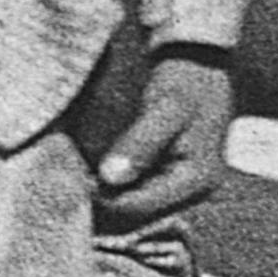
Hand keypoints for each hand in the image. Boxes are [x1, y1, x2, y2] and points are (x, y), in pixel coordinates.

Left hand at [89, 45, 232, 236]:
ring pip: (137, 204)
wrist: (202, 65)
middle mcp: (195, 192)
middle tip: (75, 177)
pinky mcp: (173, 177)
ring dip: (111, 192)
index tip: (77, 179)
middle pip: (139, 212)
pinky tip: (99, 169)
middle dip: (107, 197)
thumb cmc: (186, 83)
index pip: (140, 206)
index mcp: (198, 181)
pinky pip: (140, 190)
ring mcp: (184, 187)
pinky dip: (118, 182)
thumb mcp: (166, 109)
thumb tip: (109, 177)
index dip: (105, 198)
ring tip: (83, 173)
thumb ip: (139, 143)